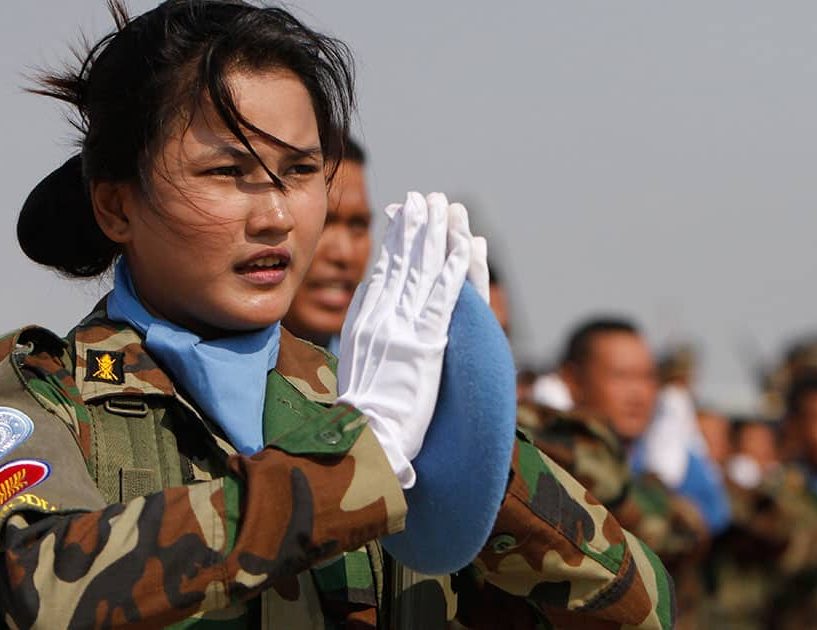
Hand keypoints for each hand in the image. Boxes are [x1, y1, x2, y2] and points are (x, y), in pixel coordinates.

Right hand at [336, 192, 471, 487]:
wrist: (366, 437)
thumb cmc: (361, 409)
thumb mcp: (353, 359)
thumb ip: (361, 325)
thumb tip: (370, 296)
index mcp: (363, 320)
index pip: (382, 268)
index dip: (395, 237)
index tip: (403, 211)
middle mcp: (381, 317)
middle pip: (403, 261)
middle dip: (416, 226)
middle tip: (426, 196)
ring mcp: (403, 329)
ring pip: (423, 272)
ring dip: (437, 236)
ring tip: (447, 208)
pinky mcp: (425, 345)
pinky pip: (443, 300)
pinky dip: (454, 271)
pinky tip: (464, 247)